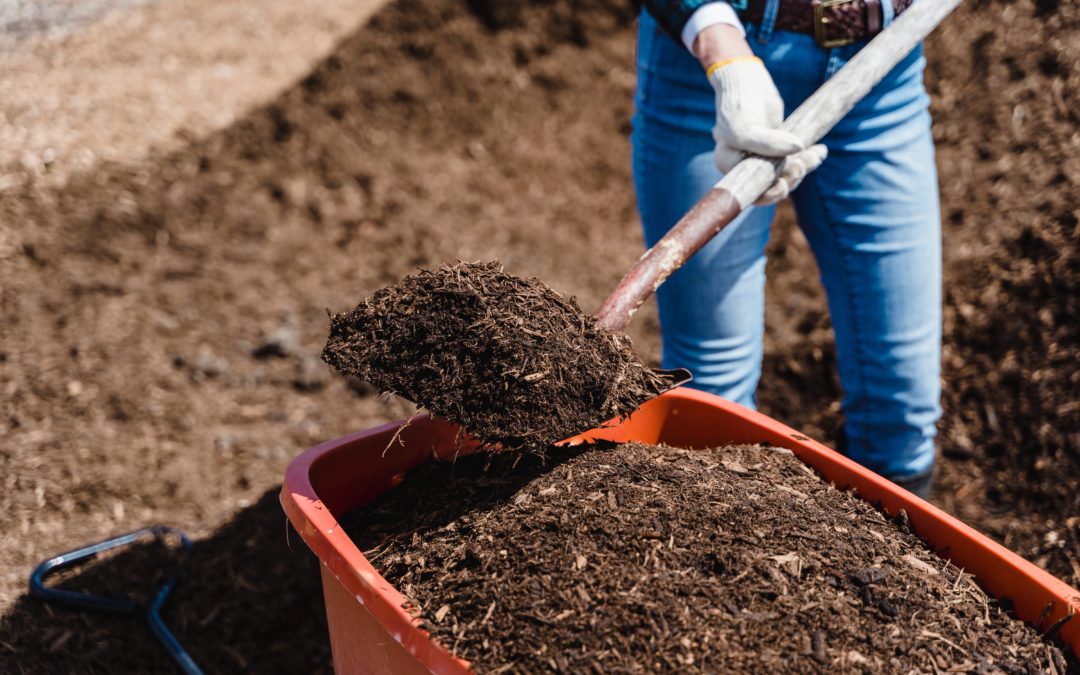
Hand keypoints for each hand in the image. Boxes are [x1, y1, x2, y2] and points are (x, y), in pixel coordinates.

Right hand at [707, 56, 826, 204]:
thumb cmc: (739, 104)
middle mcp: (744, 165)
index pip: (749, 191)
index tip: (783, 185)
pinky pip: (794, 159)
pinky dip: (808, 157)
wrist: (746, 81)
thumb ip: (767, 143)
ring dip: (803, 166)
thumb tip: (798, 149)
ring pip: (786, 173)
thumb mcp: (746, 127)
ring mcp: (762, 156)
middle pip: (770, 185)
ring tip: (816, 155)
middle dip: (790, 178)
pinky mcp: (778, 146)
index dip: (768, 195)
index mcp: (729, 165)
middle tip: (801, 164)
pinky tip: (820, 151)